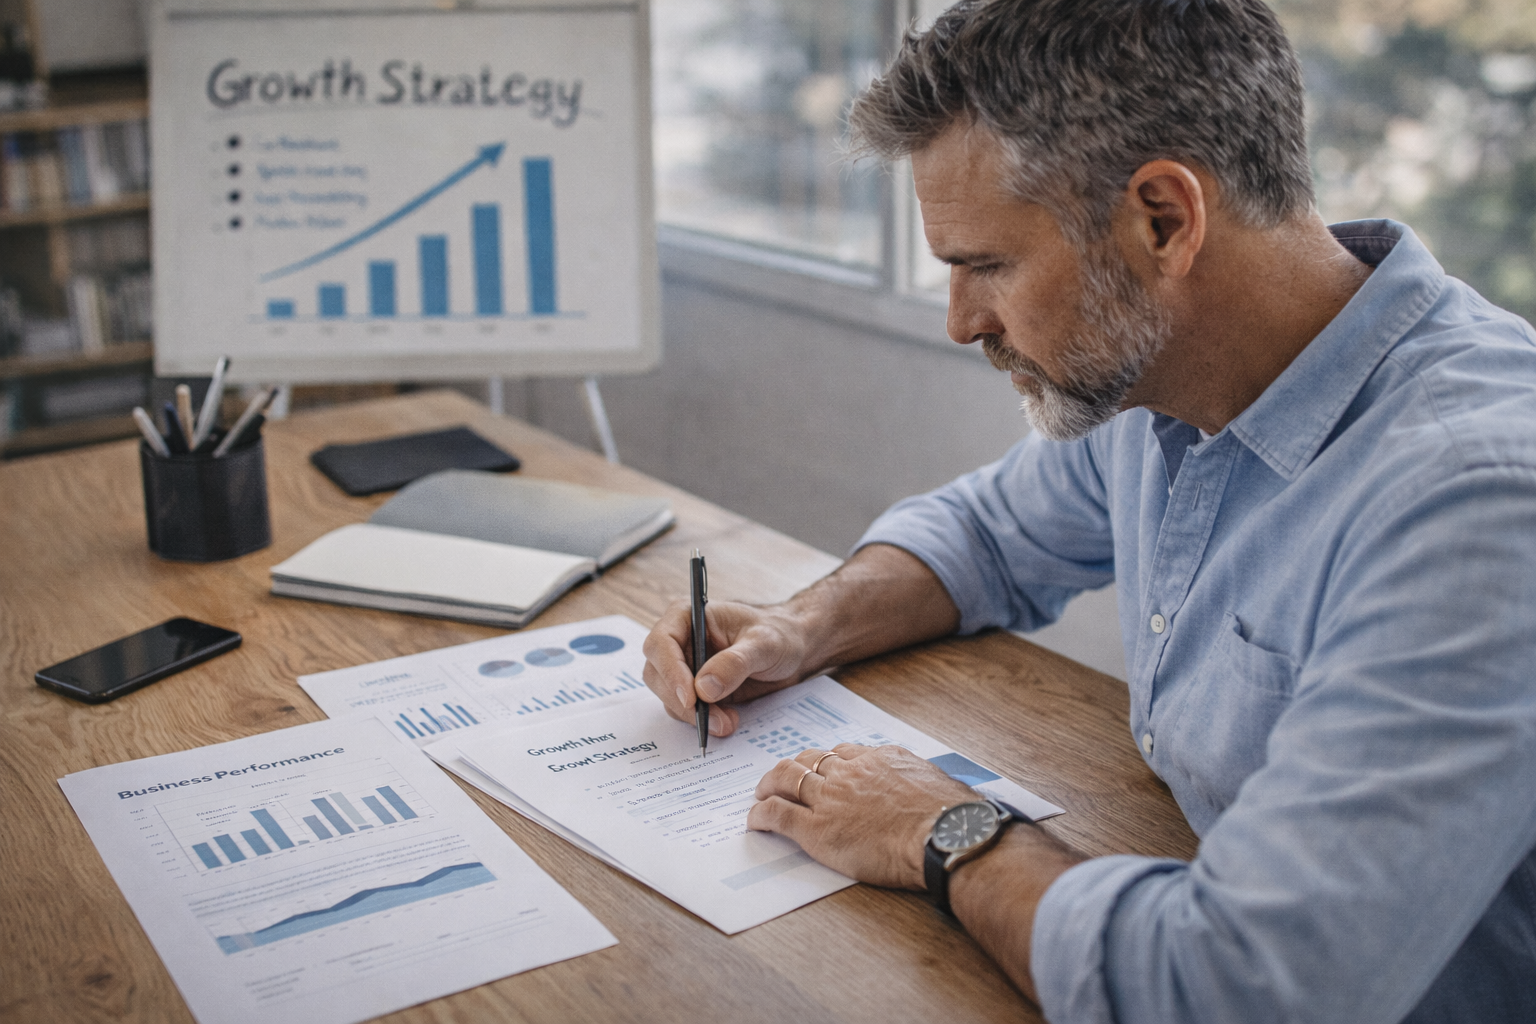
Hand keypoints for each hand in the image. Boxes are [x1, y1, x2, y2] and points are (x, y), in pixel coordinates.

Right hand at [640, 599, 812, 737]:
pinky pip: (684, 710)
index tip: (691, 698)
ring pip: (668, 696)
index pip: (661, 643)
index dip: (670, 671)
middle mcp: (679, 640)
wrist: (791, 650)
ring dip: (693, 715)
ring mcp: (683, 666)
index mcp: (688, 616)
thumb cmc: (778, 634)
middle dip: (683, 701)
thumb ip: (735, 662)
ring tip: (727, 722)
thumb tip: (703, 688)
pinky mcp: (693, 689)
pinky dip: (701, 720)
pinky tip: (726, 720)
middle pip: (657, 674)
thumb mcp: (764, 643)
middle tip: (712, 720)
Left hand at [746, 743, 977, 889]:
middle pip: (808, 760)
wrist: (945, 836)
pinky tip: (754, 820)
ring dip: (769, 785)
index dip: (826, 761)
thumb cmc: (951, 817)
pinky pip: (778, 815)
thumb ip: (918, 783)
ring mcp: (830, 799)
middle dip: (790, 767)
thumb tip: (925, 792)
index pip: (842, 753)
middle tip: (780, 777)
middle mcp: (850, 772)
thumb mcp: (936, 784)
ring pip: (786, 780)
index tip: (821, 768)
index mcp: (879, 759)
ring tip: (760, 793)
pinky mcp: (817, 829)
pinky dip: (761, 815)